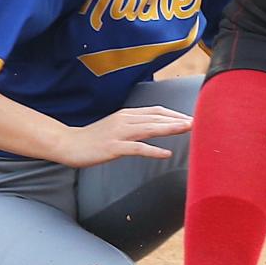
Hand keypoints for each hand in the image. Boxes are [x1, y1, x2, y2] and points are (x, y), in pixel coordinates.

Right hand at [57, 105, 192, 167]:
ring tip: (187, 130)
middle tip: (196, 122)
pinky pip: (138, 148)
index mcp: (126, 114)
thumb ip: (132, 126)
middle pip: (156, 117)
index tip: (189, 117)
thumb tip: (151, 127)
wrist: (69, 144)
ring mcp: (119, 133)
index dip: (173, 113)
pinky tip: (166, 153)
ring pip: (150, 129)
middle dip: (177, 119)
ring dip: (170, 128)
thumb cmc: (93, 138)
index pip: (155, 110)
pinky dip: (154, 150)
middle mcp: (125, 120)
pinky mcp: (114, 147)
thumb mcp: (115, 127)